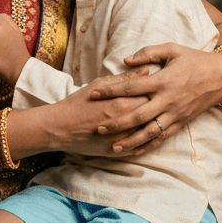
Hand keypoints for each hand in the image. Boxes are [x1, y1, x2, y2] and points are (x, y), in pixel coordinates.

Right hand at [38, 82, 153, 157]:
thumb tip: (146, 71)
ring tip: (154, 118)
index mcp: (124, 102)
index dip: (157, 91)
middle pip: (154, 113)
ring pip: (150, 132)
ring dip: (155, 125)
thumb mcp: (100, 85)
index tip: (158, 88)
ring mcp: (125, 138)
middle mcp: (128, 121)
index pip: (152, 94)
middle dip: (158, 107)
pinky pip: (140, 148)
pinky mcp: (120, 151)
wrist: (61, 127)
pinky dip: (146, 142)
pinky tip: (147, 135)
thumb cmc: (79, 103)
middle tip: (159, 102)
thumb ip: (125, 79)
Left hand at [88, 44, 221, 153]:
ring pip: (150, 132)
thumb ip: (148, 53)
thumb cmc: (195, 60)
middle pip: (138, 115)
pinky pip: (163, 137)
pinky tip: (134, 151)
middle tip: (97, 128)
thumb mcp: (172, 50)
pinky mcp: (181, 122)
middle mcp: (168, 100)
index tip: (93, 94)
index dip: (111, 90)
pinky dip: (148, 146)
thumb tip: (125, 60)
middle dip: (116, 123)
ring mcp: (175, 114)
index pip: (131, 87)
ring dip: (130, 141)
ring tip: (113, 147)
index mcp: (163, 81)